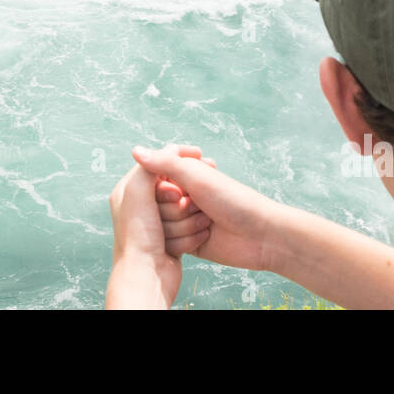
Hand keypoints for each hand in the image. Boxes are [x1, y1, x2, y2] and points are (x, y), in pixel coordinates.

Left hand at [106, 144, 211, 307]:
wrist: (146, 275)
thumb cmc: (138, 235)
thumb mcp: (139, 191)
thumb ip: (152, 165)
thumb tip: (169, 146)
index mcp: (129, 189)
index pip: (158, 162)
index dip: (179, 158)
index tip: (201, 155)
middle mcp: (141, 204)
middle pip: (174, 186)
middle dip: (183, 197)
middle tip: (185, 202)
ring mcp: (157, 222)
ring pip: (184, 207)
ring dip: (188, 217)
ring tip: (185, 225)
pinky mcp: (170, 238)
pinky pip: (189, 226)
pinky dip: (191, 232)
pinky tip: (192, 237)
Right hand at [137, 145, 282, 271]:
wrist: (259, 235)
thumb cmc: (232, 199)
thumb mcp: (196, 176)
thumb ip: (164, 163)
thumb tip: (134, 150)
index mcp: (185, 175)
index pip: (153, 181)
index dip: (164, 190)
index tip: (182, 193)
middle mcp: (182, 196)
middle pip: (155, 205)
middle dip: (174, 210)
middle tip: (198, 208)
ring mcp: (185, 220)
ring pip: (160, 226)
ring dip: (182, 226)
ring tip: (207, 223)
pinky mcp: (188, 242)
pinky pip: (170, 242)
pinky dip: (184, 241)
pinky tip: (203, 238)